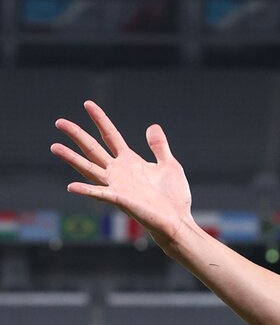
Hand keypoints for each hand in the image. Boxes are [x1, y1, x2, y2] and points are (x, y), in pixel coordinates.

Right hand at [51, 100, 193, 252]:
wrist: (178, 220)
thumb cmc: (174, 197)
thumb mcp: (170, 165)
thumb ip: (159, 147)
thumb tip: (152, 126)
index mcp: (130, 161)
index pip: (110, 135)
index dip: (100, 120)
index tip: (88, 104)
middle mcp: (119, 172)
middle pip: (93, 149)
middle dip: (77, 135)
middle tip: (59, 121)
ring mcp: (117, 185)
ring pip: (89, 168)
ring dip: (71, 159)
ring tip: (54, 147)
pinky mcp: (120, 200)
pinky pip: (100, 193)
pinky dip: (85, 190)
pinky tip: (71, 186)